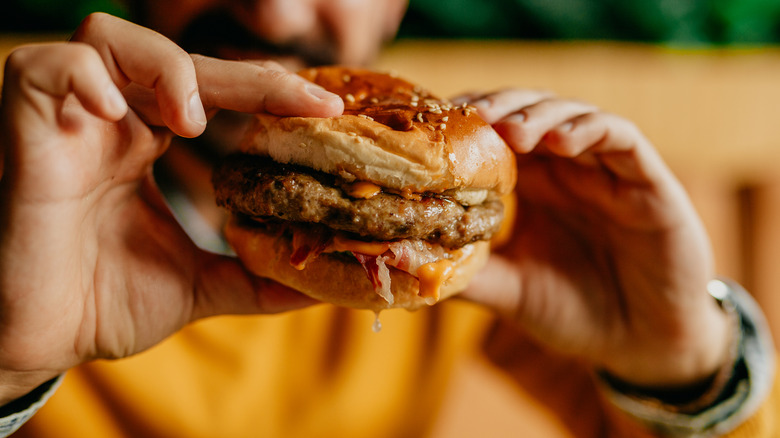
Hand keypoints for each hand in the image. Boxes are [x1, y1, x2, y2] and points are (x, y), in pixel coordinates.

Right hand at [0, 13, 341, 403]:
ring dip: (165, 67)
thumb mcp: (199, 286)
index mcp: (148, 144)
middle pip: (178, 59)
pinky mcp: (23, 130)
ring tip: (191, 122)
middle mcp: (112, 122)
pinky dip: (82, 77)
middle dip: (245, 75)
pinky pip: (42, 68)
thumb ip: (255, 279)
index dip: (270, 90)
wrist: (37, 343)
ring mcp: (68, 122)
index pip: (216, 92)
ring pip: (108, 38)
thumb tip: (320, 288)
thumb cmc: (104, 305)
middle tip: (302, 101)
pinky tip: (115, 114)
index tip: (327, 107)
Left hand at [459, 90, 730, 388]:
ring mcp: (607, 171)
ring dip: (539, 115)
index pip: (495, 137)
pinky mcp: (648, 181)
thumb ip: (469, 273)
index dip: (466, 126)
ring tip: (510, 131)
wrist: (643, 345)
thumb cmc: (575, 312)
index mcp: (533, 188)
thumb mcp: (511, 292)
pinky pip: (621, 138)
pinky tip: (561, 141)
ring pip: (572, 115)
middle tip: (469, 117)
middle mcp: (568, 170)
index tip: (433, 126)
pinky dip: (591, 130)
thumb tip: (405, 263)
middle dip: (498, 109)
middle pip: (528, 113)